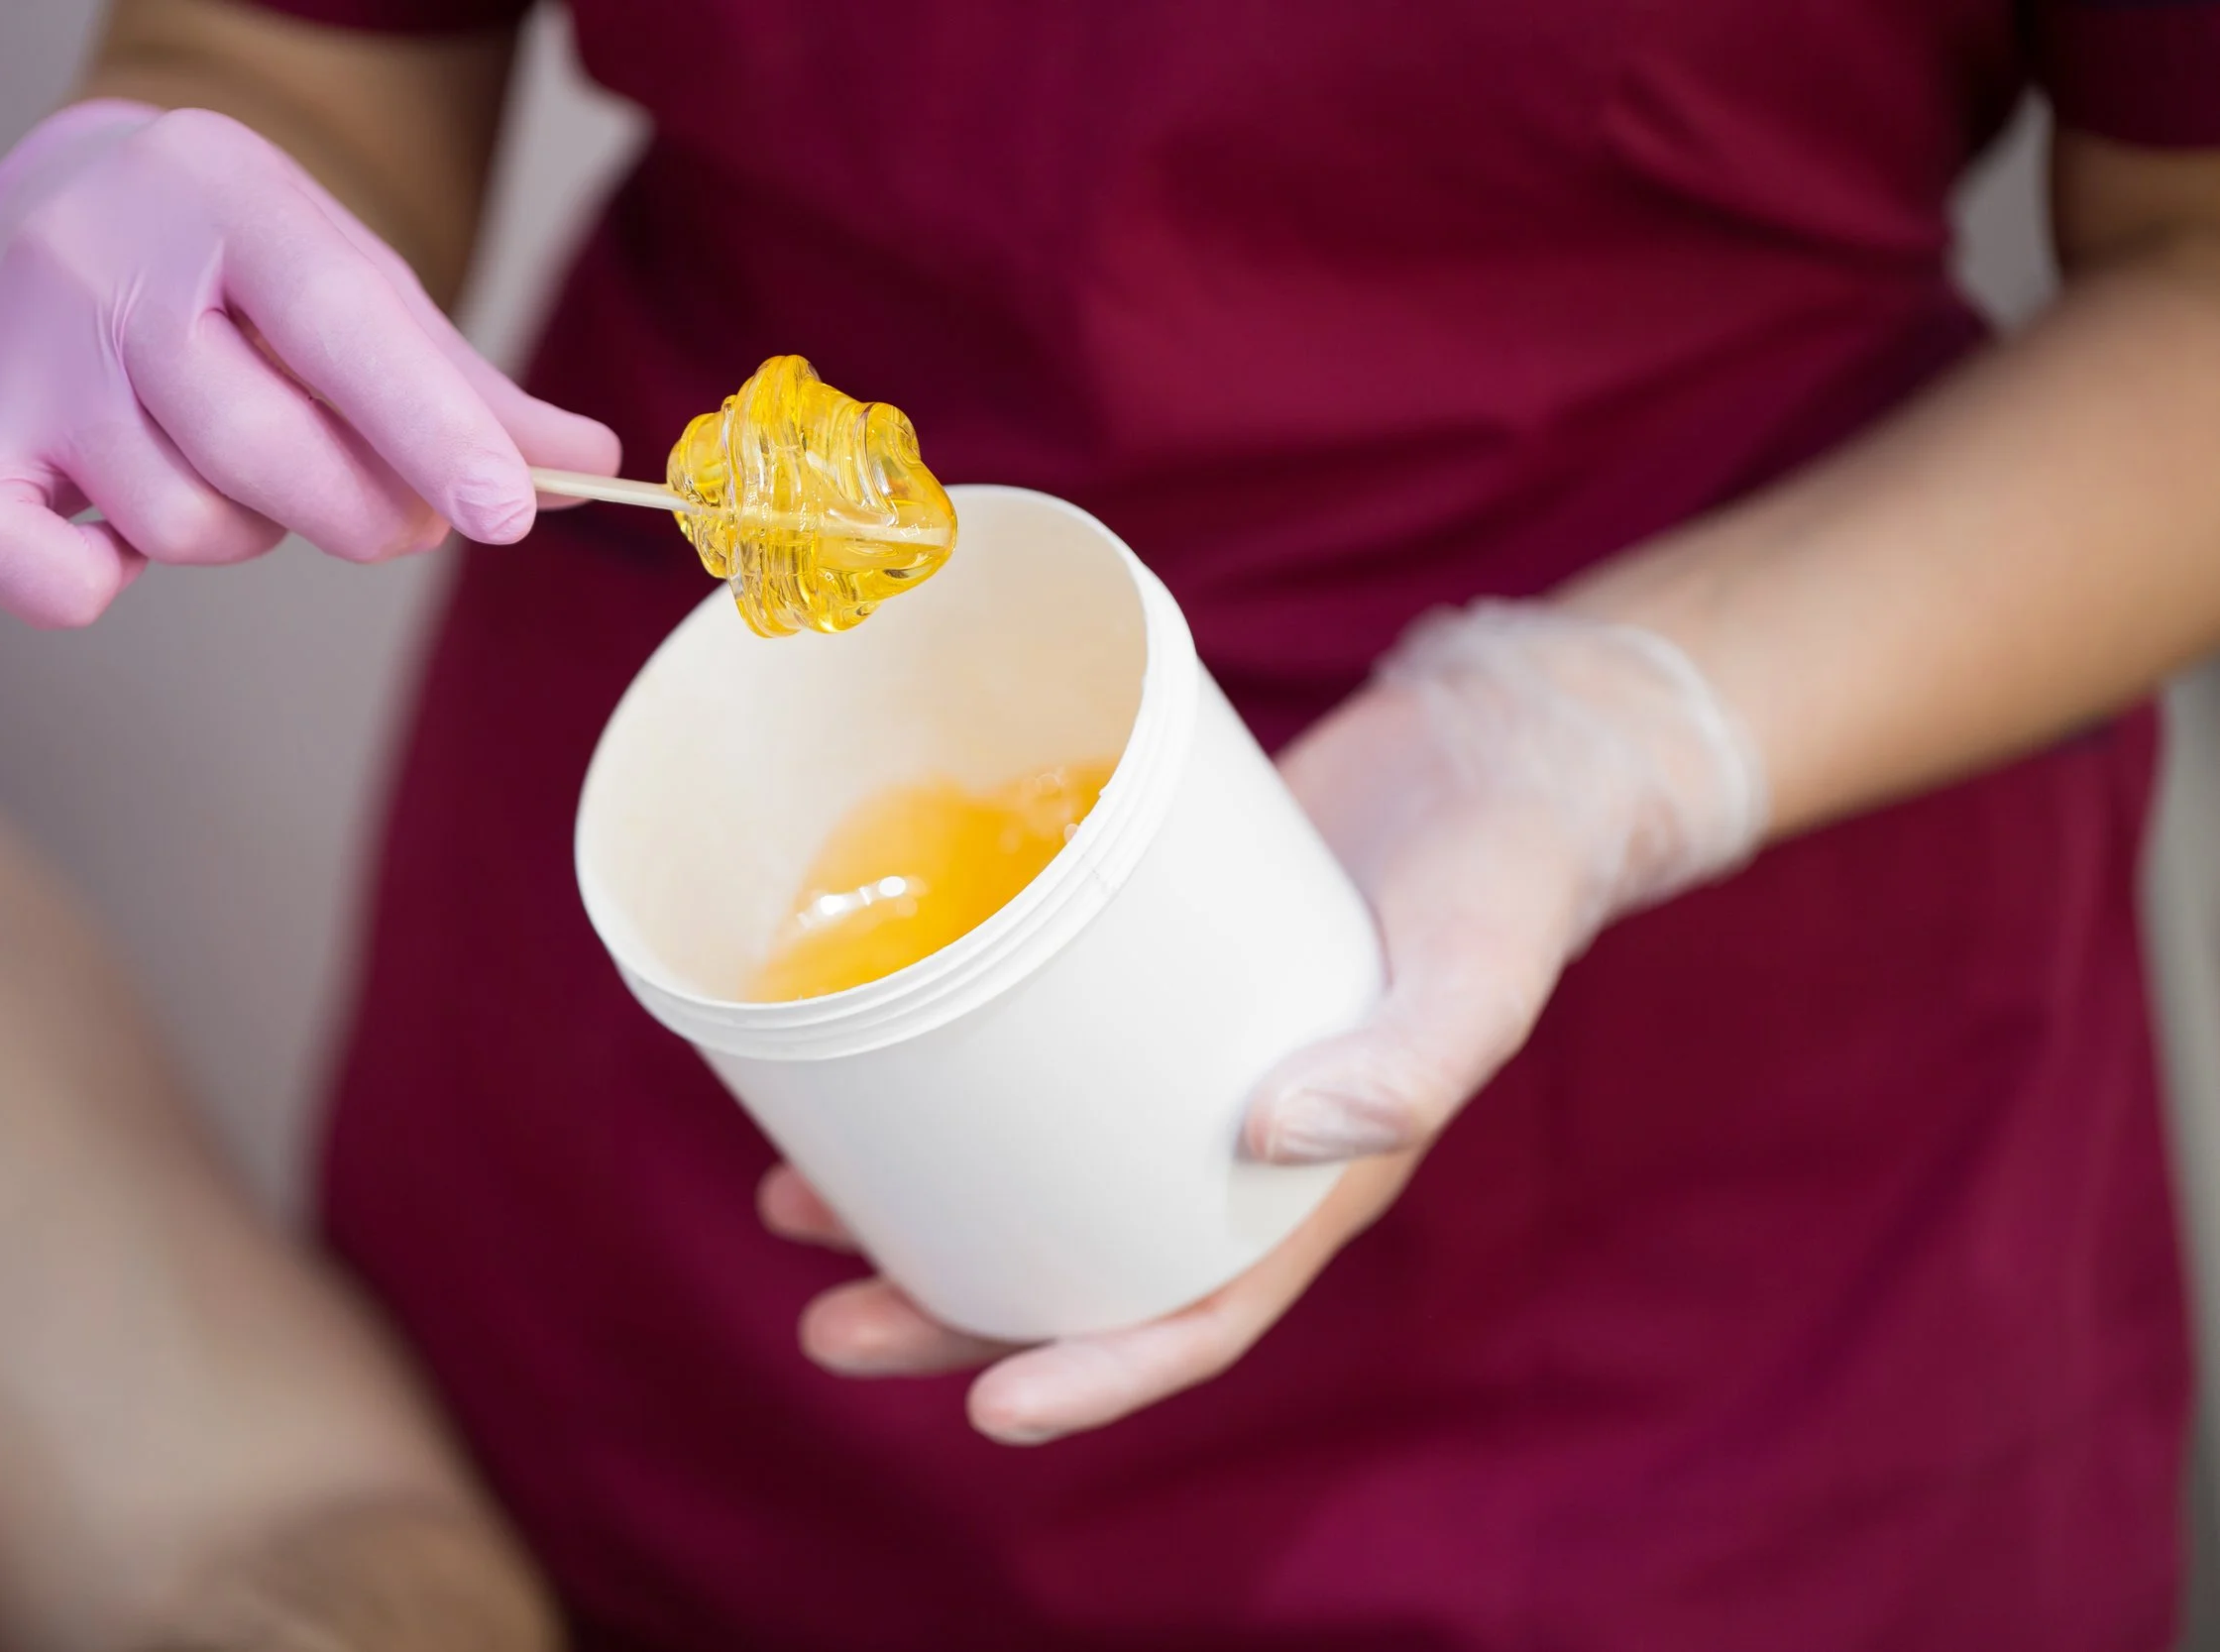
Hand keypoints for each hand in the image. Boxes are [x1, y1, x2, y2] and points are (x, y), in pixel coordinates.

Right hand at [0, 101, 619, 626]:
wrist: (51, 207)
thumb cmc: (234, 271)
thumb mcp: (356, 288)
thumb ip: (468, 386)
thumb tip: (592, 464)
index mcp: (228, 195)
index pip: (340, 324)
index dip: (431, 429)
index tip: (508, 511)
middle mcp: (106, 261)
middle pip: (263, 447)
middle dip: (364, 511)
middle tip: (399, 511)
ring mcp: (23, 354)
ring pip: (182, 520)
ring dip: (250, 531)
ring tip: (239, 466)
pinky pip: (27, 568)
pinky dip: (89, 584)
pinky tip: (119, 542)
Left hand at [763, 601, 1765, 1443]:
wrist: (1496, 758)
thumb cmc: (1507, 877)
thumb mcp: (1480, 967)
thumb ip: (1406, 1062)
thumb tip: (1266, 1140)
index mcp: (1315, 1184)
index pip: (1197, 1314)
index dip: (1096, 1375)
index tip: (989, 1407)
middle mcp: (1231, 1143)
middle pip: (1077, 1260)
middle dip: (951, 1310)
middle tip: (825, 1326)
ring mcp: (1178, 1060)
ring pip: (1030, 1164)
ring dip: (915, 1201)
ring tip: (793, 1204)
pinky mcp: (1140, 974)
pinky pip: (1030, 1050)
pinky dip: (946, 1069)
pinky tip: (860, 1057)